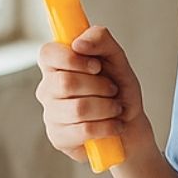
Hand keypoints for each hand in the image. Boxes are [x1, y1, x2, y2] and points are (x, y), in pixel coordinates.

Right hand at [34, 26, 149, 162]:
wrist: (130, 123)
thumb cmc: (119, 88)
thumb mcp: (117, 58)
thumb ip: (101, 39)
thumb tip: (78, 43)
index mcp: (57, 65)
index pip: (47, 53)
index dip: (72, 59)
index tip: (96, 66)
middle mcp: (48, 89)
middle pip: (66, 83)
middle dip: (100, 86)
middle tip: (112, 90)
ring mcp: (50, 115)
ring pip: (78, 109)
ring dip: (108, 108)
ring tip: (115, 109)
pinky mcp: (58, 138)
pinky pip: (84, 130)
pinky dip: (108, 127)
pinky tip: (113, 125)